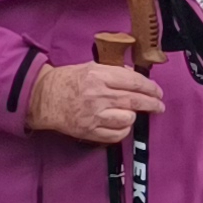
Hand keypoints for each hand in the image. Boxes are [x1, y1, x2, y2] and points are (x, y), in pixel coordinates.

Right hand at [27, 60, 165, 145]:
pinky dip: (123, 130)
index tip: (158, 91)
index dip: (151, 87)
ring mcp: (94, 115)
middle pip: (135, 101)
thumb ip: (114, 71)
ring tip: (132, 113)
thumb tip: (136, 77)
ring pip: (128, 119)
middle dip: (152, 104)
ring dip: (134, 116)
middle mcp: (98, 96)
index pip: (134, 82)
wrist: (43, 98)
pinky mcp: (89, 131)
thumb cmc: (67, 81)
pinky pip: (117, 134)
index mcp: (99, 76)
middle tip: (159, 106)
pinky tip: (121, 124)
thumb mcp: (90, 68)